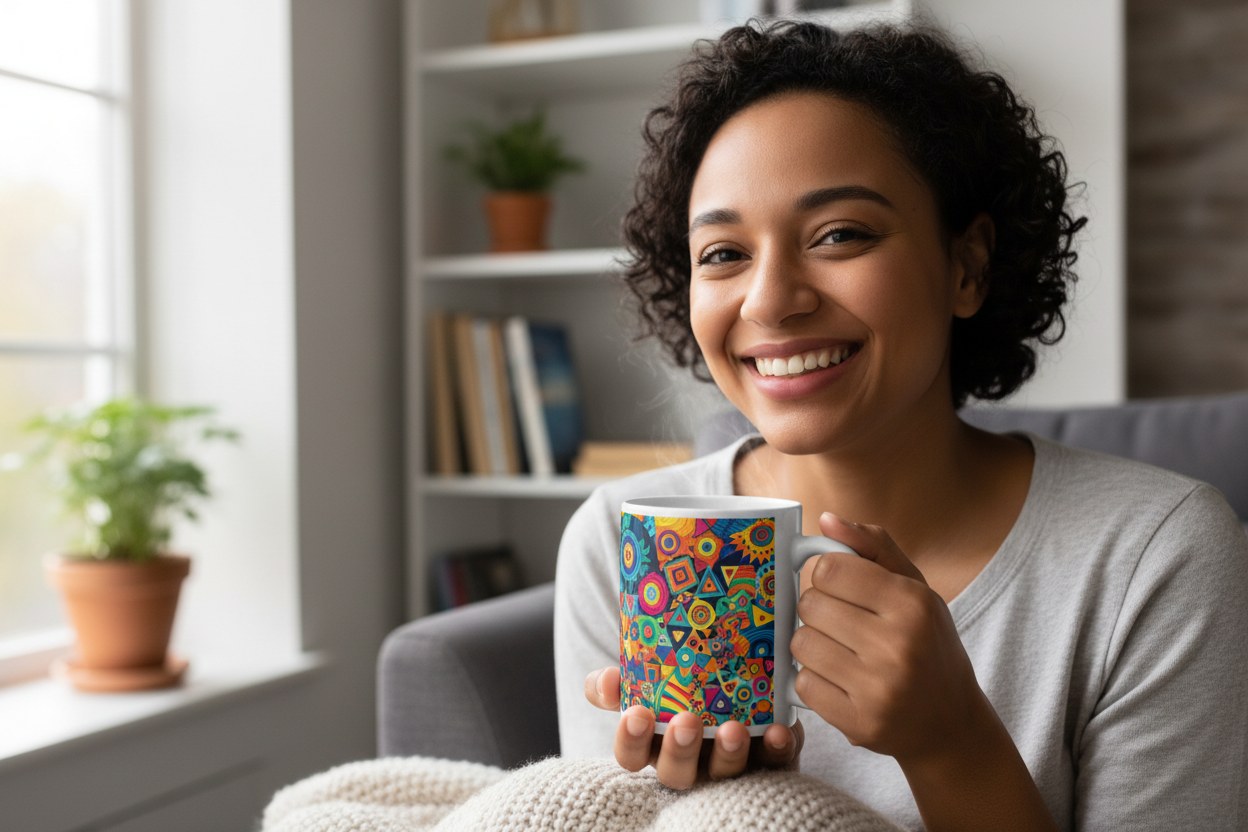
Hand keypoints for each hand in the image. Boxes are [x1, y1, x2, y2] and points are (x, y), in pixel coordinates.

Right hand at [584, 666, 802, 788]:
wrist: (738, 683)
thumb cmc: (681, 687)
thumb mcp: (645, 681)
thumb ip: (618, 682)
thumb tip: (605, 681)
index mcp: (654, 743)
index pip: (631, 755)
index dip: (630, 741)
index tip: (635, 714)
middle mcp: (690, 762)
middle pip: (676, 773)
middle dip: (679, 751)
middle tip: (685, 722)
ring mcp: (729, 764)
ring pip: (725, 773)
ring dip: (729, 754)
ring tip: (733, 729)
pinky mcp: (769, 759)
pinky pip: (775, 762)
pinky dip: (778, 748)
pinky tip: (779, 730)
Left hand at [791, 513, 987, 765]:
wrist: (950, 722)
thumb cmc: (927, 644)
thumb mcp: (915, 588)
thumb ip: (873, 546)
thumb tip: (826, 520)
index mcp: (913, 603)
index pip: (830, 568)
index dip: (829, 575)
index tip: (843, 588)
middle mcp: (897, 645)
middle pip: (811, 604)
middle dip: (820, 609)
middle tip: (844, 623)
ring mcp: (877, 688)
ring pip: (801, 643)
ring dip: (812, 644)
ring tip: (841, 651)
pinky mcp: (858, 722)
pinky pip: (802, 684)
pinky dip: (813, 679)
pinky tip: (840, 680)